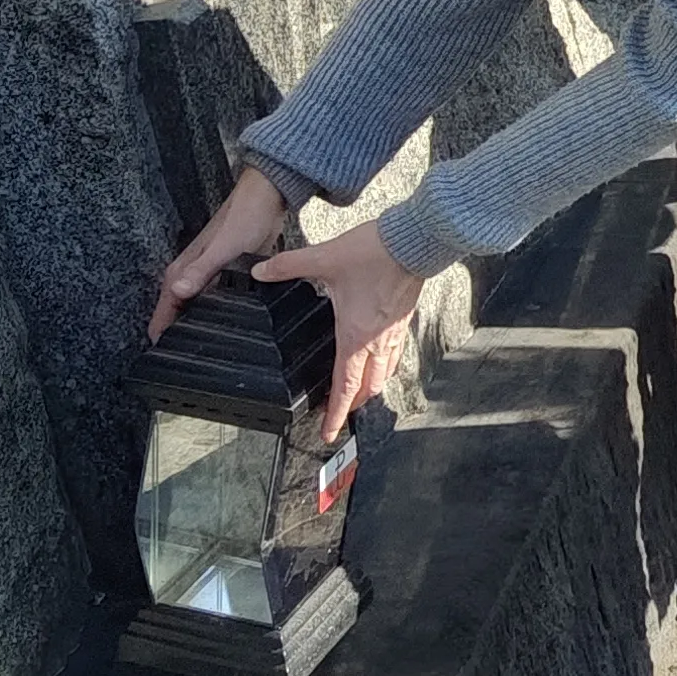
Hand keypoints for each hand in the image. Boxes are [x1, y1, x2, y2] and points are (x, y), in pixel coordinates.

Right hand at [151, 168, 290, 341]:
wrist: (266, 199)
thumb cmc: (244, 217)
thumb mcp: (224, 248)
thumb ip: (201, 271)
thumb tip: (178, 291)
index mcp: (182, 271)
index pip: (162, 312)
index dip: (162, 336)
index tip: (168, 358)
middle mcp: (189, 275)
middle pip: (175, 314)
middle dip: (178, 336)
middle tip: (192, 358)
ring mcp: (205, 276)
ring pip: (193, 309)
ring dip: (196, 325)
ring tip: (208, 347)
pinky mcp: (222, 275)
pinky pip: (212, 301)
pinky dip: (214, 312)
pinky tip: (226, 322)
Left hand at [257, 222, 430, 441]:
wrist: (414, 241)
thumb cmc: (375, 254)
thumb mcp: (324, 259)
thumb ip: (288, 266)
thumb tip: (262, 271)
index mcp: (355, 335)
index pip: (344, 386)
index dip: (335, 414)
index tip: (328, 433)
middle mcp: (377, 341)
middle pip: (367, 387)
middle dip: (353, 405)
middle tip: (339, 414)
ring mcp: (393, 332)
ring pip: (384, 374)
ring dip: (370, 388)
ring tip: (358, 393)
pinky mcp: (404, 320)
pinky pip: (395, 354)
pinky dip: (385, 365)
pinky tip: (379, 356)